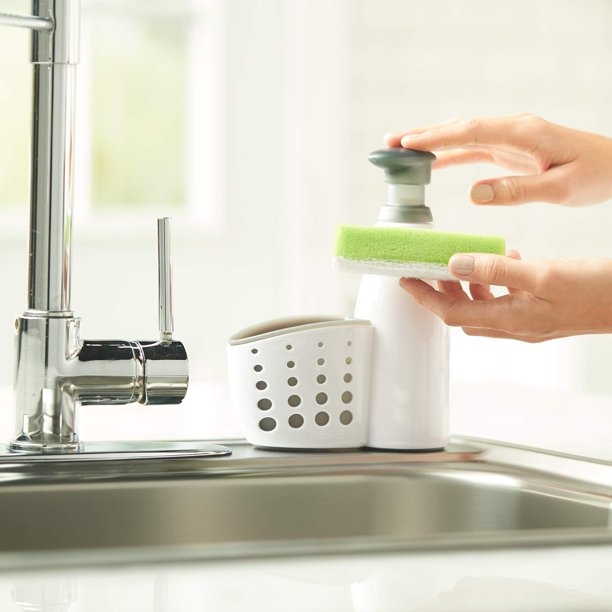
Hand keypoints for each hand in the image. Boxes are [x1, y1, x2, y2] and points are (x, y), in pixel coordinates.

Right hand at [384, 114, 611, 206]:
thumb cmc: (595, 175)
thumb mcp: (560, 189)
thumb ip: (517, 190)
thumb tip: (473, 193)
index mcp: (524, 134)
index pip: (471, 132)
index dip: (436, 138)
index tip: (407, 144)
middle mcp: (513, 129)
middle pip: (460, 128)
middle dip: (423, 135)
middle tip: (390, 143)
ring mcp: (511, 137)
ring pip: (463, 136)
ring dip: (432, 141)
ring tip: (400, 148)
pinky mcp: (511, 148)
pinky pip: (474, 148)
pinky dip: (450, 152)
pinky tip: (432, 161)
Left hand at [399, 253, 611, 341]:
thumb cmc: (596, 291)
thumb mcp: (543, 275)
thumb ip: (497, 270)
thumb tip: (455, 264)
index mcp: (510, 320)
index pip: (452, 312)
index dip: (426, 297)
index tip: (406, 280)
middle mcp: (516, 325)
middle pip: (464, 311)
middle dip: (442, 291)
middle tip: (428, 268)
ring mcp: (530, 320)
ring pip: (486, 304)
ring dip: (469, 283)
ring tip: (461, 260)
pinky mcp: (543, 310)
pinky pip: (510, 297)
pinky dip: (499, 280)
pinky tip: (507, 259)